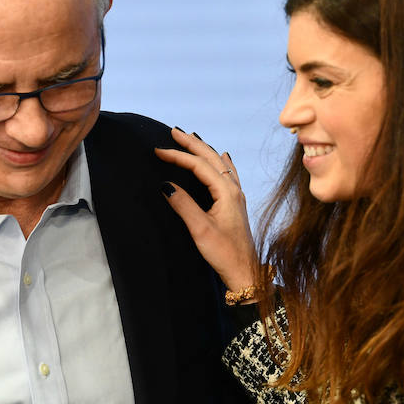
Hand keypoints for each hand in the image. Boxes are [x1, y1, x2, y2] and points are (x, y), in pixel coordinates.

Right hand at [155, 128, 259, 293]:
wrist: (245, 272)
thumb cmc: (224, 254)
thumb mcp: (200, 230)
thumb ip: (183, 205)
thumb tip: (165, 185)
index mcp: (226, 192)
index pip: (199, 165)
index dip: (178, 155)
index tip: (158, 150)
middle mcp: (234, 190)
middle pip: (211, 158)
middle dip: (192, 144)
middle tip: (173, 132)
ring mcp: (237, 196)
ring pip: (220, 164)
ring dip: (204, 150)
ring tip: (191, 139)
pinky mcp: (236, 204)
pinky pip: (228, 174)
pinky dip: (220, 162)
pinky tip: (223, 157)